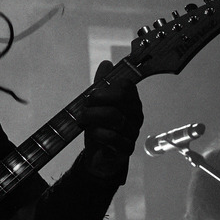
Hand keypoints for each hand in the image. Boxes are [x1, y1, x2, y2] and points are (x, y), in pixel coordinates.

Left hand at [81, 60, 143, 179]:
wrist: (98, 156)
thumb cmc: (99, 128)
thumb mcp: (97, 105)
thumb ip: (101, 85)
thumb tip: (106, 63)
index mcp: (130, 100)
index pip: (124, 86)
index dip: (103, 90)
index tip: (89, 97)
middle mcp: (136, 114)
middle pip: (120, 98)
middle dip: (97, 102)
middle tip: (83, 110)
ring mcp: (133, 131)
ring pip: (115, 118)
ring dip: (93, 119)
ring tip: (84, 123)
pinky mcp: (127, 148)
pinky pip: (113, 138)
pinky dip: (98, 135)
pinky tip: (93, 136)